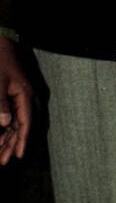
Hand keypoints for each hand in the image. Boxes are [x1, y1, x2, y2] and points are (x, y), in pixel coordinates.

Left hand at [0, 37, 32, 166]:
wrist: (0, 41)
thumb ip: (1, 103)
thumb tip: (5, 124)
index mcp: (25, 96)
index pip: (25, 124)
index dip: (20, 141)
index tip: (16, 156)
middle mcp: (24, 100)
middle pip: (19, 128)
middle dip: (10, 145)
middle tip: (3, 161)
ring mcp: (17, 98)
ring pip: (13, 124)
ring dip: (5, 139)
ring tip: (0, 154)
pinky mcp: (10, 95)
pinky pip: (8, 116)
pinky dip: (3, 128)